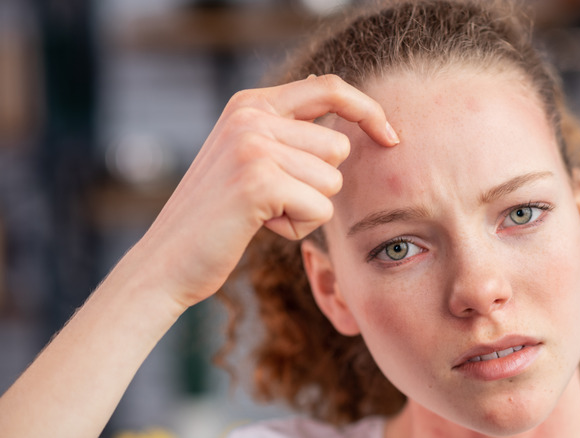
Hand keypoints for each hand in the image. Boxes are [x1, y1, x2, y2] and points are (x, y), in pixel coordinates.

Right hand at [127, 74, 398, 310]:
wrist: (167, 260)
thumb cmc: (218, 216)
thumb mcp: (249, 157)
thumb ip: (287, 131)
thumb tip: (341, 109)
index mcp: (249, 103)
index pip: (329, 88)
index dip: (368, 109)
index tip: (391, 137)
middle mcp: (250, 115)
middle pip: (339, 147)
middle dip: (319, 183)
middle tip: (272, 199)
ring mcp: (252, 145)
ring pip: (332, 180)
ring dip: (308, 207)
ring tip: (263, 213)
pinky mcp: (258, 180)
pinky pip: (321, 208)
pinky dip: (299, 227)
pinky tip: (261, 227)